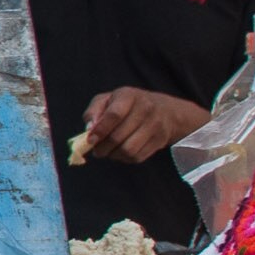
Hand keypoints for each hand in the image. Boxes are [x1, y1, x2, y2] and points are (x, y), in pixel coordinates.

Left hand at [77, 86, 208, 164]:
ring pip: (128, 150)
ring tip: (107, 151)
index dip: (100, 130)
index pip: (114, 115)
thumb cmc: (128, 104)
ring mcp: (155, 125)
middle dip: (102, 147)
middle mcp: (145, 109)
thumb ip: (94, 111)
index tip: (90, 140)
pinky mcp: (160, 141)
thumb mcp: (108, 99)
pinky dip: (124, 158)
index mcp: (129, 96)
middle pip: (118, 136)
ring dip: (113, 154)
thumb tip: (89, 128)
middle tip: (96, 149)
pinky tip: (120, 152)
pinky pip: (137, 157)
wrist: (165, 110)